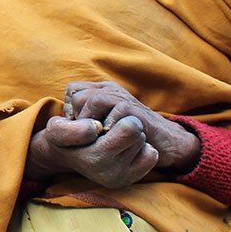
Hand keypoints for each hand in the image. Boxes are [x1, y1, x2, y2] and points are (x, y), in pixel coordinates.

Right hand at [26, 111, 159, 187]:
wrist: (67, 157)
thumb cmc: (63, 139)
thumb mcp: (56, 128)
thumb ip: (71, 129)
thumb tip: (95, 127)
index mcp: (97, 159)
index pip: (130, 128)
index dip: (117, 118)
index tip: (101, 123)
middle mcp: (112, 173)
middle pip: (139, 133)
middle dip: (126, 125)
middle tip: (110, 130)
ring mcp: (123, 178)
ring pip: (144, 141)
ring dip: (132, 136)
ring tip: (113, 139)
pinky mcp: (131, 179)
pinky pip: (151, 155)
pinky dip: (142, 149)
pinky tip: (124, 149)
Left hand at [63, 81, 199, 174]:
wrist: (165, 141)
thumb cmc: (130, 135)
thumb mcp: (106, 124)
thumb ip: (89, 118)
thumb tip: (65, 123)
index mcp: (103, 91)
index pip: (73, 90)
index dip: (70, 110)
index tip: (76, 129)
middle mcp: (112, 91)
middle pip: (79, 94)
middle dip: (77, 117)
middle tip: (85, 135)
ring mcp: (125, 99)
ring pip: (95, 100)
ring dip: (90, 122)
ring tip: (96, 137)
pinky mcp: (136, 112)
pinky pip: (117, 112)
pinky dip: (109, 128)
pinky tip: (110, 139)